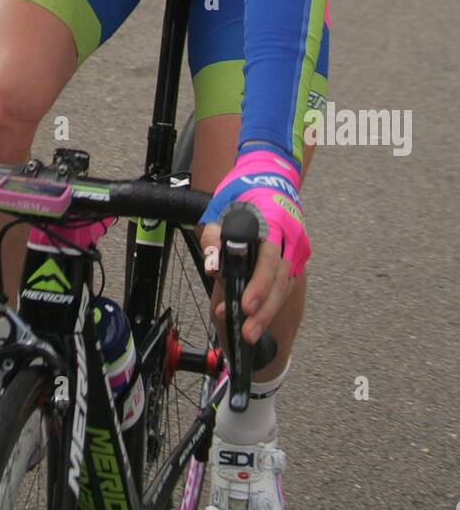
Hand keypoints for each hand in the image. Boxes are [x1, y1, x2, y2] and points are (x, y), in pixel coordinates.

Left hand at [200, 147, 309, 343]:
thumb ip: (213, 235)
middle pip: (281, 280)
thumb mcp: (220, 206)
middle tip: (248, 333)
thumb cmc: (244, 191)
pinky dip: (271, 301)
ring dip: (268, 312)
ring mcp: (296, 248)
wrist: (269, 176)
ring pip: (285, 286)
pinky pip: (285, 283)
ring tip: (249, 333)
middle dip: (265, 310)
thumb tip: (213, 267)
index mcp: (275, 221)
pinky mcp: (294, 257)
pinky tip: (256, 316)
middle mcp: (291, 237)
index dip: (259, 285)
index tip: (246, 306)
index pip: (270, 259)